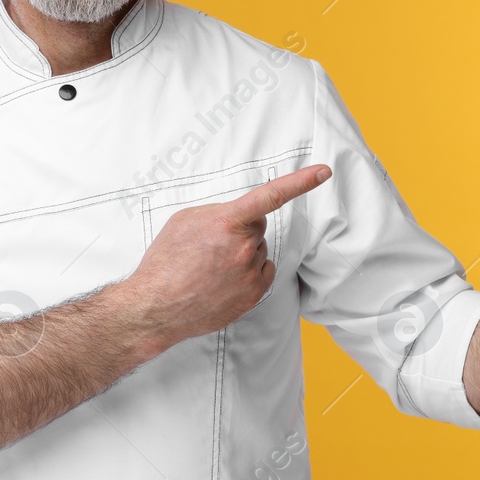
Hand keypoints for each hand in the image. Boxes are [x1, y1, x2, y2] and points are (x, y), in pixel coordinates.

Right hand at [127, 165, 331, 347]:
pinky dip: (249, 273)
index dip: (301, 181)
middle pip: (257, 227)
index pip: (271, 195)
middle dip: (241, 230)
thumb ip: (217, 212)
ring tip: (211, 267)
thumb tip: (236, 216)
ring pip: (258, 252)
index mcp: (227, 222)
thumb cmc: (165, 262)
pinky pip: (263, 273)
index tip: (323, 172)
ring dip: (242, 254)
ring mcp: (250, 273)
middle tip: (212, 245)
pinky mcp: (253, 295)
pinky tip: (223, 280)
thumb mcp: (184, 221)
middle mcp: (243, 247)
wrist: (156, 307)